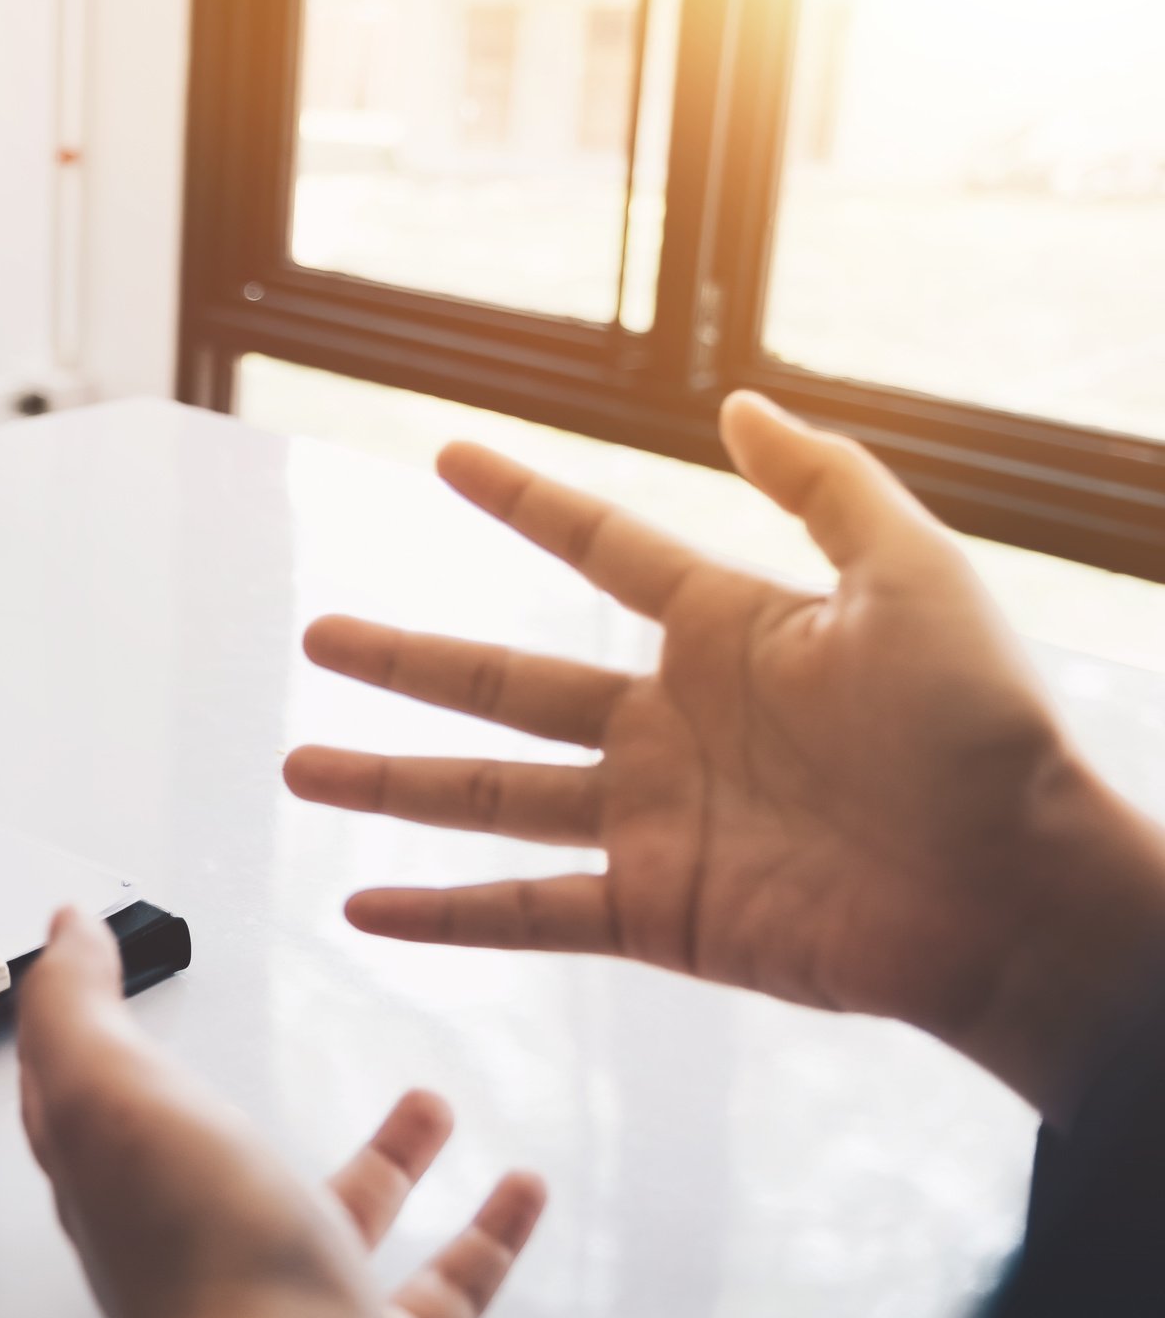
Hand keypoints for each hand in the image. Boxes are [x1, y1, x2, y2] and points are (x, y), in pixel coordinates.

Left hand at [18, 905, 543, 1317]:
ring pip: (345, 1217)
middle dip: (247, 1093)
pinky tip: (519, 1193)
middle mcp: (205, 1247)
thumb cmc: (204, 1270)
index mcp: (128, 1186)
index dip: (87, 1033)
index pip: (85, 1103)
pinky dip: (487, 1235)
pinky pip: (443, 1287)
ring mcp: (294, 1304)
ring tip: (431, 1103)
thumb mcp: (108, 1093)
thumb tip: (62, 932)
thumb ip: (78, 1010)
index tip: (95, 970)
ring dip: (392, 1158)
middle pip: (220, 1159)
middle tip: (276, 1040)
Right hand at [285, 391, 1164, 1119]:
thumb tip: (737, 403)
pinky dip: (444, 914)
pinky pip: (526, 912)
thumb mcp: (910, 573)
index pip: (597, 548)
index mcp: (723, 634)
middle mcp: (668, 727)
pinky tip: (363, 907)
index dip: (523, 501)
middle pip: (504, 683)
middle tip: (318, 630)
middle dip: (406, 657)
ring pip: (488, 796)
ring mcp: (652, 823)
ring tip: (298, 763)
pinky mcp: (654, 913)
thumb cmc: (983, 729)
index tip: (448, 456)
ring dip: (390, 781)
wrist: (1019, 892)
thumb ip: (822, 485)